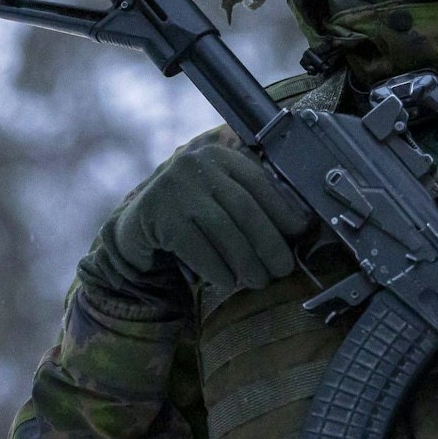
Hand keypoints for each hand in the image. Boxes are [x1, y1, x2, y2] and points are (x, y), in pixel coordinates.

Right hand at [104, 143, 313, 293]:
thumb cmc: (189, 215)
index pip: (258, 181)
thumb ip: (248, 202)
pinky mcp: (157, 215)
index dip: (283, 209)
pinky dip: (218, 269)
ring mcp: (174, 188)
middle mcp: (196, 165)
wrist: (136, 226)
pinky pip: (197, 248)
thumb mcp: (217, 197)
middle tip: (282, 269)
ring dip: (247, 262)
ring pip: (223, 230)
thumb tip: (297, 227)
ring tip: (259, 280)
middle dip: (269, 243)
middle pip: (244, 208)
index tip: (300, 232)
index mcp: (218, 156)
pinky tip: (229, 282)